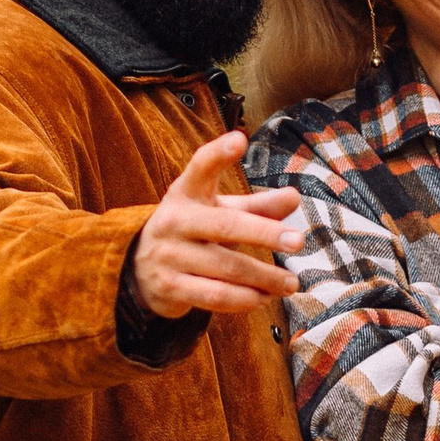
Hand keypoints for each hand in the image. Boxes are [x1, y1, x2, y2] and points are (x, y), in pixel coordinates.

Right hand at [129, 132, 302, 318]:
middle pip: (226, 225)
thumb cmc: (193, 231)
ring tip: (291, 283)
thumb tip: (294, 197)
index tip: (240, 140)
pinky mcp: (169, 287)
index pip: (200, 168)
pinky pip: (214, 296)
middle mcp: (175, 220)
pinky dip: (245, 300)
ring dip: (264, 277)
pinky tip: (263, 299)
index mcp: (187, 193)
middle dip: (265, 233)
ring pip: (226, 267)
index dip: (219, 154)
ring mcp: (169, 255)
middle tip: (299, 241)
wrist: (140, 268)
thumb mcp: (219, 211)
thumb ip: (257, 206)